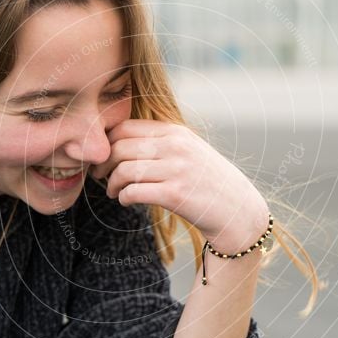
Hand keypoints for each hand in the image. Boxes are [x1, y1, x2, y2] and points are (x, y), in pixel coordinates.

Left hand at [90, 119, 269, 254]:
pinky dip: (123, 197)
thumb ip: (159, 142)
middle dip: (103, 164)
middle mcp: (175, 146)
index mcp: (175, 131)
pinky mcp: (175, 194)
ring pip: (124, 170)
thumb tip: (117, 142)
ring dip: (111, 184)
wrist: (237, 210)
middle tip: (100, 176)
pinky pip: (134, 192)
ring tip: (113, 192)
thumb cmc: (207, 181)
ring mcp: (176, 169)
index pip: (125, 127)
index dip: (106, 142)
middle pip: (119, 148)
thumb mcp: (188, 150)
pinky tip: (126, 200)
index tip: (102, 157)